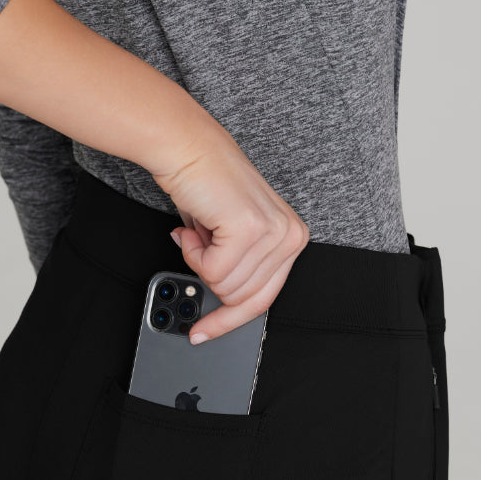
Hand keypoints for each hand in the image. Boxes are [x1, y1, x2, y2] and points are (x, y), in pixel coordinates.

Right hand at [152, 133, 309, 343]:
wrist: (188, 148)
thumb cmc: (206, 187)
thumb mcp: (232, 238)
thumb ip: (239, 272)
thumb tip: (222, 307)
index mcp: (292, 240)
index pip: (264, 299)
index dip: (229, 321)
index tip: (204, 331)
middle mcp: (291, 237)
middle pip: (241, 298)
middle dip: (209, 276)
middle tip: (198, 246)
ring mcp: (273, 233)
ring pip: (224, 285)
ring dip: (199, 260)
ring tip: (199, 230)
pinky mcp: (249, 229)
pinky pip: (211, 271)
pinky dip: (193, 252)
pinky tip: (194, 227)